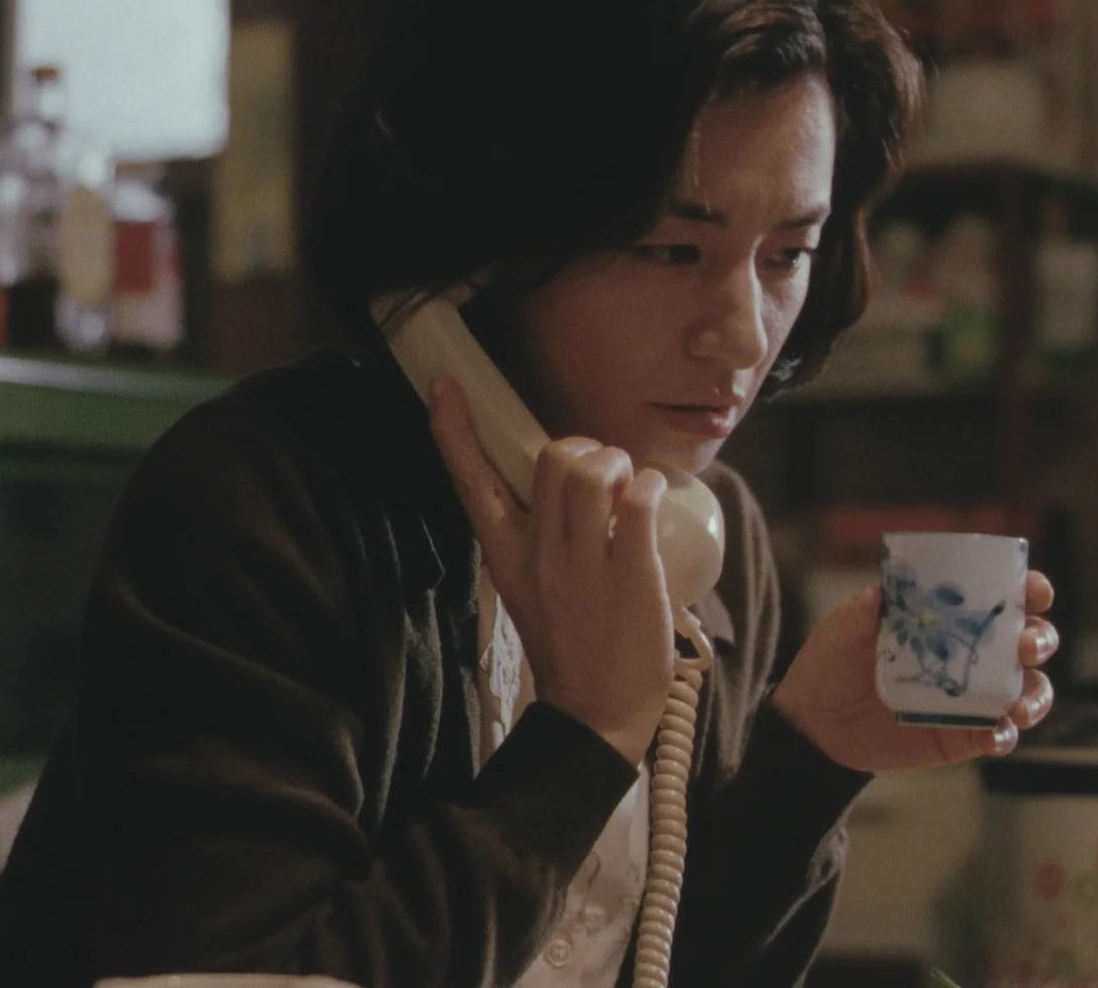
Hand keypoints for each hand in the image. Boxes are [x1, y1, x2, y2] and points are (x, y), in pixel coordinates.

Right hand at [428, 377, 675, 765]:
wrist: (598, 712)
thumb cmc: (572, 642)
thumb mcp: (533, 585)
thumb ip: (541, 535)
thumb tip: (571, 479)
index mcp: (506, 556)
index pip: (472, 484)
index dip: (456, 432)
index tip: (445, 386)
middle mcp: (539, 553)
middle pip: (552, 458)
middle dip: (586, 447)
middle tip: (605, 474)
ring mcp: (584, 563)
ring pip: (593, 471)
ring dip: (620, 463)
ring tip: (629, 489)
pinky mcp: (631, 573)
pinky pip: (639, 499)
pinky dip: (650, 487)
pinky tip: (652, 503)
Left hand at [770, 572, 1059, 772]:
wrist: (814, 726)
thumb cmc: (831, 664)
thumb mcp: (841, 631)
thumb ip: (863, 611)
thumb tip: (883, 590)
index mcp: (949, 616)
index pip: (1002, 597)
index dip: (1029, 590)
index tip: (1036, 591)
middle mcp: (972, 652)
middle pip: (1029, 641)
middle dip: (1040, 639)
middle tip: (1026, 646)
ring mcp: (973, 695)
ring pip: (1028, 690)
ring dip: (1036, 694)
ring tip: (1019, 705)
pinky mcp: (964, 736)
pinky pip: (1001, 735)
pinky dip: (1007, 734)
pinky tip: (996, 733)